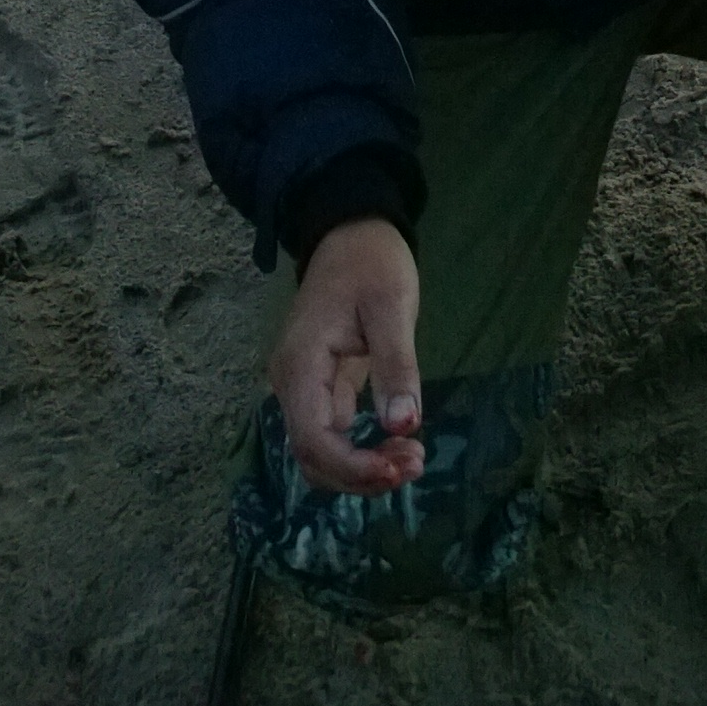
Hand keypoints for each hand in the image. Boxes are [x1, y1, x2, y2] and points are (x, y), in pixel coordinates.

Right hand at [269, 216, 423, 495]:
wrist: (352, 231)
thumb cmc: (372, 262)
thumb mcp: (392, 306)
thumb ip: (396, 366)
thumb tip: (404, 426)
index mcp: (300, 365)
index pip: (314, 440)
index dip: (353, 467)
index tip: (398, 469)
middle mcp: (291, 384)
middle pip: (313, 457)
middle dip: (361, 474)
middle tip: (415, 463)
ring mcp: (302, 388)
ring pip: (321, 452)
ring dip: (362, 468)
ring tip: (412, 457)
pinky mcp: (319, 388)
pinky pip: (332, 434)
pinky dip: (362, 450)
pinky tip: (397, 444)